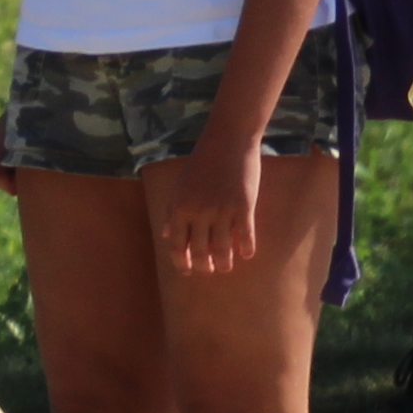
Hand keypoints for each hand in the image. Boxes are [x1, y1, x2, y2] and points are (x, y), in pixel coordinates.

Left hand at [142, 140, 263, 278]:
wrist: (229, 140)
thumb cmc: (202, 162)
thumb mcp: (180, 185)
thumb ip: (171, 212)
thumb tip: (166, 236)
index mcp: (180, 208)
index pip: (176, 245)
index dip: (181, 262)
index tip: (187, 271)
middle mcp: (199, 213)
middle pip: (199, 252)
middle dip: (203, 267)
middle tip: (208, 270)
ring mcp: (222, 211)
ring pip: (222, 249)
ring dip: (224, 263)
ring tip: (225, 267)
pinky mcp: (244, 206)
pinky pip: (246, 236)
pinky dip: (246, 249)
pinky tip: (246, 254)